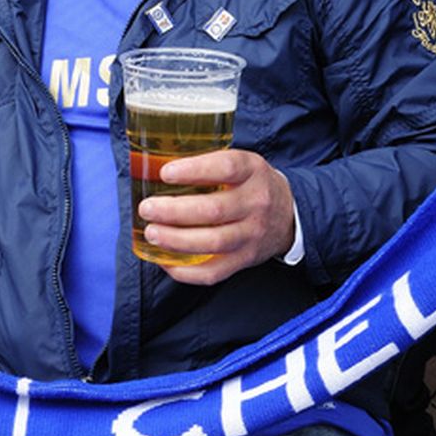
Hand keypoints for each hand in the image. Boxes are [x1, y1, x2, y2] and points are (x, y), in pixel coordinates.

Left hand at [137, 149, 295, 284]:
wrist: (288, 215)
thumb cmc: (251, 185)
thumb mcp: (242, 163)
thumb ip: (210, 163)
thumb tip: (157, 167)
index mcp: (252, 171)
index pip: (226, 167)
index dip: (194, 170)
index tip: (165, 173)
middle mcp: (256, 203)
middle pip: (214, 210)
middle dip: (174, 211)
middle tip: (147, 208)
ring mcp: (252, 234)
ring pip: (212, 243)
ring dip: (176, 240)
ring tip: (151, 234)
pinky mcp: (245, 259)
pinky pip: (214, 272)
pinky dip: (186, 271)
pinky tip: (165, 262)